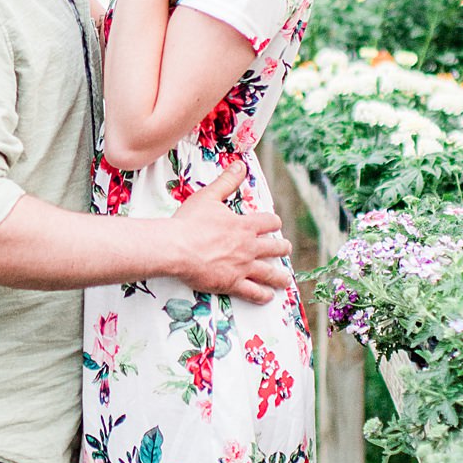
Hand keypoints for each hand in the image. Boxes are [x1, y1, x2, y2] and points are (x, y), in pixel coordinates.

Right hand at [166, 162, 291, 304]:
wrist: (177, 248)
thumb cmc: (190, 222)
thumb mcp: (209, 196)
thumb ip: (227, 181)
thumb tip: (240, 164)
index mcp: (244, 225)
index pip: (269, 222)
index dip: (273, 222)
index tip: (275, 224)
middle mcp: (249, 247)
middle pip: (275, 248)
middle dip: (282, 248)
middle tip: (285, 249)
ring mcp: (243, 266)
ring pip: (269, 273)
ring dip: (279, 276)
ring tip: (286, 279)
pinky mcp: (232, 283)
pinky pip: (253, 292)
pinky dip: (263, 295)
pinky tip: (269, 297)